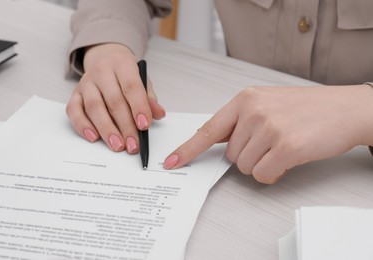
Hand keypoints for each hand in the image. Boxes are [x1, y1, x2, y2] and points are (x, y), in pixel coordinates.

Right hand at [66, 43, 164, 153]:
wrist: (105, 60)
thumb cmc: (126, 75)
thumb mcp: (143, 81)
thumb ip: (150, 98)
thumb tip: (158, 114)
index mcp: (122, 64)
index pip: (131, 87)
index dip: (139, 107)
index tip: (144, 126)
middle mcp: (101, 71)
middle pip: (114, 101)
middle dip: (125, 126)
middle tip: (133, 144)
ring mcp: (86, 82)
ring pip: (94, 107)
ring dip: (107, 130)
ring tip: (117, 145)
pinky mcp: (75, 94)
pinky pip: (74, 111)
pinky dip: (83, 126)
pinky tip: (94, 137)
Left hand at [163, 84, 372, 183]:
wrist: (345, 108)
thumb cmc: (307, 108)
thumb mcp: (268, 103)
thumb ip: (241, 120)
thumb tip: (219, 144)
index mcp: (246, 99)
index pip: (209, 129)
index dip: (189, 148)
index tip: (173, 161)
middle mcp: (254, 111)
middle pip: (230, 154)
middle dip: (248, 156)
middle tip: (271, 143)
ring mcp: (269, 127)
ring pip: (245, 167)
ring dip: (262, 164)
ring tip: (282, 148)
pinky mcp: (286, 146)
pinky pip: (263, 175)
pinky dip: (274, 173)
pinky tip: (289, 159)